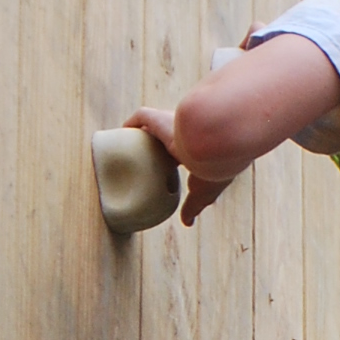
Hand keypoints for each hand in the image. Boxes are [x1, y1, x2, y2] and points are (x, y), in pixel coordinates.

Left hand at [123, 107, 224, 225]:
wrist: (216, 146)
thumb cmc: (214, 170)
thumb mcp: (202, 193)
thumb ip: (193, 206)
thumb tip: (187, 222)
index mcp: (197, 150)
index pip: (181, 151)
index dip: (170, 158)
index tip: (160, 166)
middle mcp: (185, 134)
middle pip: (166, 136)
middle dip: (154, 143)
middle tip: (140, 156)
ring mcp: (173, 125)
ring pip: (153, 125)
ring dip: (142, 132)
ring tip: (128, 145)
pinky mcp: (161, 119)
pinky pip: (142, 117)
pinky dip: (132, 123)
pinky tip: (124, 130)